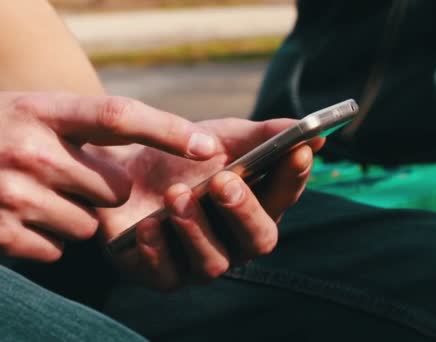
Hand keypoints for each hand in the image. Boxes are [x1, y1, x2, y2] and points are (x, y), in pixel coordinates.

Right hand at [0, 92, 216, 261]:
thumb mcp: (19, 110)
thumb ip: (73, 127)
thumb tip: (130, 149)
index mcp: (41, 111)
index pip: (119, 116)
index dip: (170, 129)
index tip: (207, 145)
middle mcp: (33, 151)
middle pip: (116, 189)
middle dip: (104, 193)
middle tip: (68, 181)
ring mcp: (17, 196)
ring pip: (88, 226)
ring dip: (70, 218)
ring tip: (28, 199)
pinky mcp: (1, 236)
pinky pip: (57, 249)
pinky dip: (43, 240)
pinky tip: (10, 220)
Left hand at [93, 118, 324, 289]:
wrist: (120, 167)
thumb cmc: (179, 155)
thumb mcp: (219, 137)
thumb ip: (262, 137)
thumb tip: (314, 136)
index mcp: (254, 207)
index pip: (284, 197)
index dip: (292, 177)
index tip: (296, 150)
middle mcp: (233, 241)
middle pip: (257, 240)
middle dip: (243, 211)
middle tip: (224, 181)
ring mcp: (197, 261)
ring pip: (213, 263)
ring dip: (196, 228)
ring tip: (176, 194)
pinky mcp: (159, 274)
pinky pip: (165, 276)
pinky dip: (158, 251)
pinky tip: (148, 225)